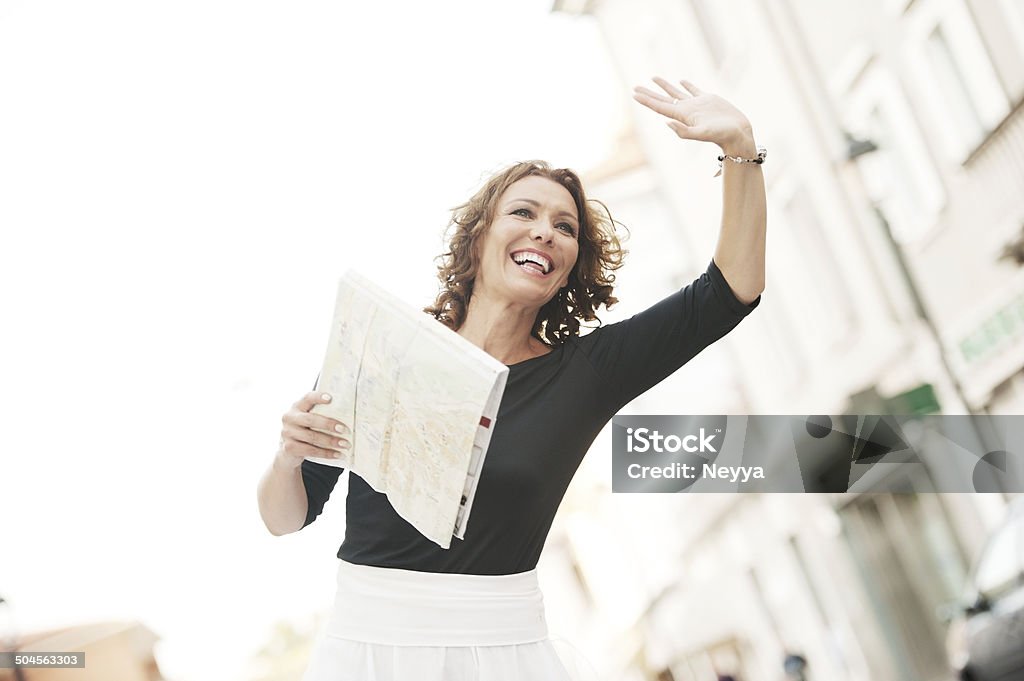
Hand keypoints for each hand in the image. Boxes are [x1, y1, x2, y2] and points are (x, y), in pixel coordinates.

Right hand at [276, 392, 350, 468]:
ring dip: (331, 441)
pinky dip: (326, 453)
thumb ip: (321, 415)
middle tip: (345, 430)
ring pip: (312, 437)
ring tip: (345, 444)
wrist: (289, 452)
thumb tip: (349, 416)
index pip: (307, 398)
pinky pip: (311, 450)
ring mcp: (287, 433)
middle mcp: (289, 418)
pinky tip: (338, 454)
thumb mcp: (309, 420)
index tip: (330, 398)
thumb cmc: (305, 431)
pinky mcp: (289, 448)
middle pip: (311, 419)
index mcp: (297, 407)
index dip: (318, 397)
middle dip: (329, 424)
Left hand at [632, 77, 753, 153]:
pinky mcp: (708, 99)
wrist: (738, 134)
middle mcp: (686, 110)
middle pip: (663, 99)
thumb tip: (667, 123)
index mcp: (682, 116)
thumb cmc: (721, 135)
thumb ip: (684, 131)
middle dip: (649, 93)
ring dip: (665, 86)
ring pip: (676, 93)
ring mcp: (697, 104)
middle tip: (635, 87)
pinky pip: (694, 90)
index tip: (633, 94)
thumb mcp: (702, 134)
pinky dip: (686, 85)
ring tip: (653, 78)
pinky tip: (681, 80)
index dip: (646, 100)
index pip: (660, 106)